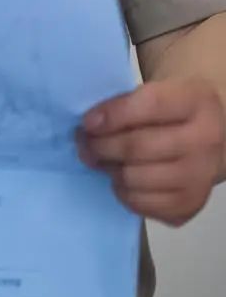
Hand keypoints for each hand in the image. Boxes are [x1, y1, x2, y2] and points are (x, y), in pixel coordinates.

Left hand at [78, 77, 224, 225]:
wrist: (213, 138)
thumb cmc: (173, 110)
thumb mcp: (158, 90)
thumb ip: (125, 102)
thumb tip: (89, 126)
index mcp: (196, 102)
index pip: (149, 106)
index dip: (112, 115)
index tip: (87, 121)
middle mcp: (205, 141)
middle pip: (139, 147)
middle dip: (101, 146)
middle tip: (84, 142)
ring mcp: (201, 178)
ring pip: (137, 179)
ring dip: (109, 169)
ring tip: (101, 159)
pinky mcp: (191, 205)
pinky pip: (143, 205)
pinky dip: (124, 192)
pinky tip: (121, 178)